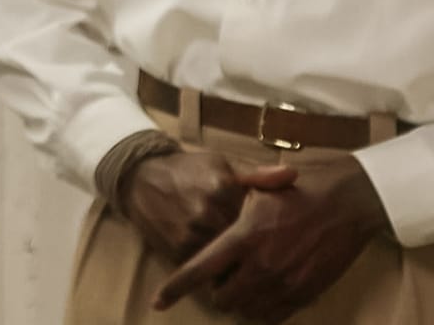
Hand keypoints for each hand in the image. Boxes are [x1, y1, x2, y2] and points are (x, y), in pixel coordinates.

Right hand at [116, 150, 297, 262]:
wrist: (141, 178)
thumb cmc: (189, 169)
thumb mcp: (223, 163)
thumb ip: (258, 174)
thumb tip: (293, 174)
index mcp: (224, 188)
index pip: (260, 219)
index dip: (270, 229)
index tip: (278, 233)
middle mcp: (208, 213)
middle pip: (246, 244)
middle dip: (257, 251)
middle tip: (267, 252)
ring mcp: (191, 235)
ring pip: (228, 261)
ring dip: (238, 264)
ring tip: (247, 261)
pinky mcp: (177, 251)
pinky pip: (207, 269)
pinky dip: (217, 269)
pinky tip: (223, 262)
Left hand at [152, 154, 389, 323]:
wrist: (348, 203)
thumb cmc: (300, 191)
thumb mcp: (259, 192)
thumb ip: (231, 213)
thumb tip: (209, 229)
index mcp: (244, 236)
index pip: (199, 270)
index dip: (175, 288)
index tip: (158, 301)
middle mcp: (261, 264)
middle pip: (221, 299)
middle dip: (215, 291)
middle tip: (221, 276)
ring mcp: (284, 283)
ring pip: (246, 310)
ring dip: (238, 301)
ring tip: (243, 281)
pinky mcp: (305, 294)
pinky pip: (272, 316)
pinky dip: (261, 309)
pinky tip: (263, 292)